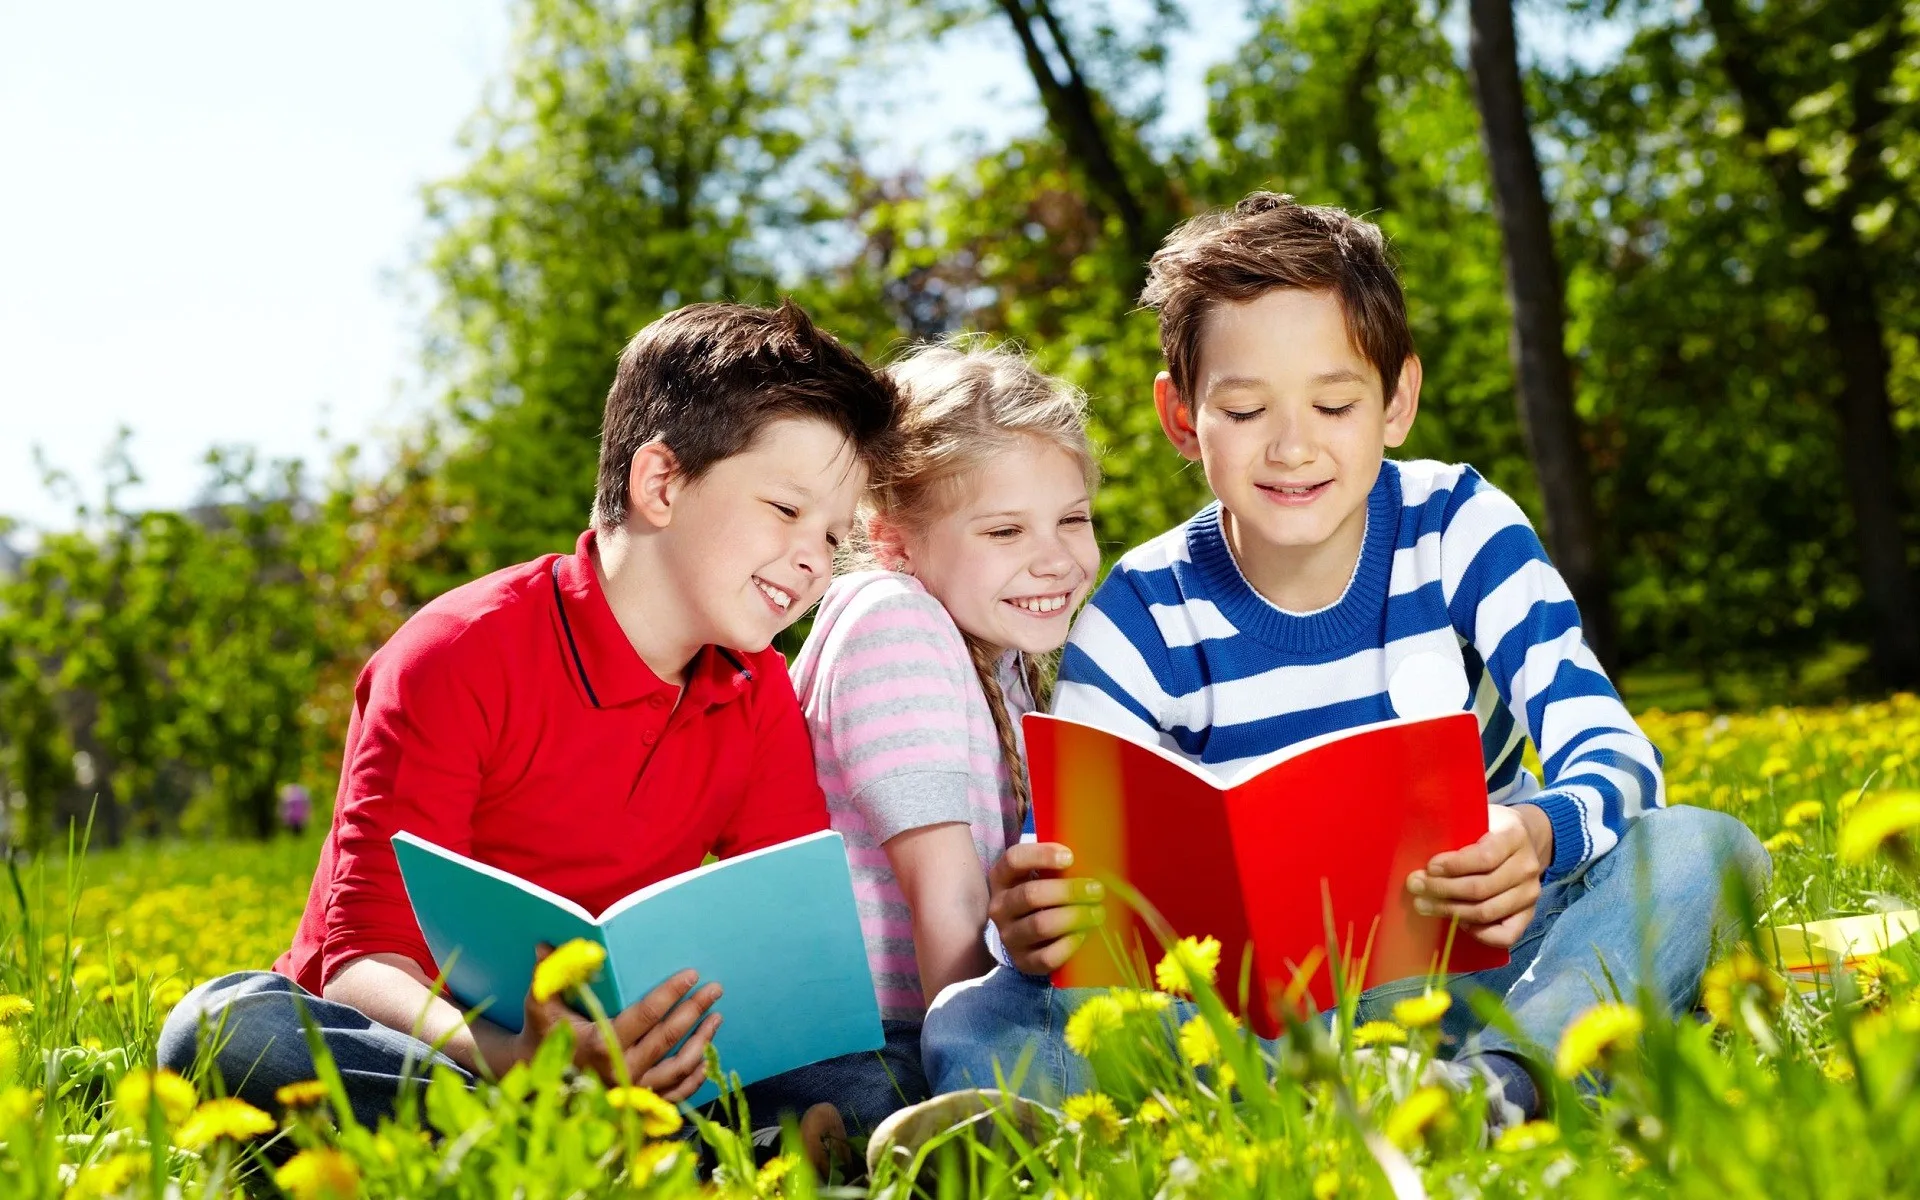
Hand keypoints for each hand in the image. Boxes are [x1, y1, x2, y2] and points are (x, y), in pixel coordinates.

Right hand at [513, 946, 722, 1099]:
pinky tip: (706, 1059)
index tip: (692, 974)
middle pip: (669, 1037)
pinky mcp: (637, 1104)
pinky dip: (693, 1078)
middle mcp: (621, 1070)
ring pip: (678, 1067)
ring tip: (716, 1018)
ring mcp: (631, 1090)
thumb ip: (548, 976)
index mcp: (601, 1044)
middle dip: (696, 1010)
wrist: (537, 1079)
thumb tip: (544, 945)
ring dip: (702, 1042)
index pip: (648, 1013)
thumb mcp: (541, 1005)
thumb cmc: (543, 1035)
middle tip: (716, 989)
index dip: (672, 992)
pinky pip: (674, 1093)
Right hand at [986, 842, 1106, 974]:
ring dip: (1074, 917)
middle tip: (1096, 890)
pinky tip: (1083, 935)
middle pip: (1030, 895)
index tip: (1070, 858)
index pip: (1014, 859)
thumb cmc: (1043, 898)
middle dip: (1068, 891)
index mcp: (1002, 879)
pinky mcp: (1022, 961)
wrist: (1030, 939)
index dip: (1041, 855)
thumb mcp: (1041, 878)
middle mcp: (1000, 907)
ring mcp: (1009, 936)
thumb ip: (1058, 868)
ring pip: (1040, 925)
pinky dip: (1069, 945)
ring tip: (1097, 913)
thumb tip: (1092, 860)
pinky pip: (1047, 956)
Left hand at [1405, 804, 1554, 948]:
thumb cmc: (1489, 828)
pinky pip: (1506, 935)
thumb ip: (1457, 830)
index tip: (1429, 867)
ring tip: (1424, 905)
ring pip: (1487, 912)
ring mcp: (1531, 893)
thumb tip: (1419, 847)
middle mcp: (1527, 866)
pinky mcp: (1529, 914)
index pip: (1485, 858)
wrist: (1523, 840)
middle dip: (1442, 890)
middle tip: (1415, 887)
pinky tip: (1458, 923)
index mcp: (1515, 836)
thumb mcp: (1477, 817)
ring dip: (1450, 911)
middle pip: (1481, 888)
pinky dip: (1480, 933)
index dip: (1454, 866)